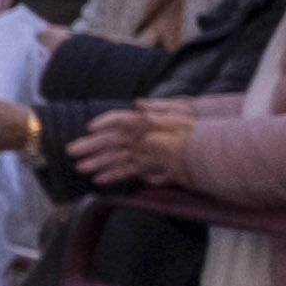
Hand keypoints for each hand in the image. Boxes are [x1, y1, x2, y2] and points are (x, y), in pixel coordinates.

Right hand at [80, 99, 197, 184]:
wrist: (215, 152)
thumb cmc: (199, 130)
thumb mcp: (183, 115)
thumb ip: (161, 110)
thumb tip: (138, 105)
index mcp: (148, 123)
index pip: (122, 120)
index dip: (106, 121)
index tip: (90, 128)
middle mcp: (143, 138)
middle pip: (113, 141)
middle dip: (92, 145)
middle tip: (71, 151)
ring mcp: (146, 153)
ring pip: (117, 157)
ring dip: (98, 162)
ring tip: (81, 168)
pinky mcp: (152, 167)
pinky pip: (129, 171)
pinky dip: (114, 175)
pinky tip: (99, 180)